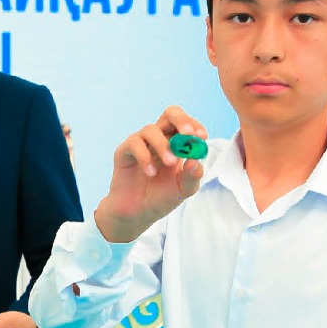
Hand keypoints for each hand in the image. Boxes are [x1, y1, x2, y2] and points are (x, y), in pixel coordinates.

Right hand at [94, 106, 207, 243]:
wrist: (138, 213)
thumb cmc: (162, 197)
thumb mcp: (184, 189)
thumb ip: (193, 175)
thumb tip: (195, 159)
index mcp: (176, 143)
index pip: (186, 124)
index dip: (194, 125)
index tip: (202, 137)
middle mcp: (159, 138)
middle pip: (169, 114)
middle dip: (181, 120)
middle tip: (188, 134)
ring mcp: (141, 143)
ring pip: (151, 130)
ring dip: (163, 145)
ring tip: (170, 163)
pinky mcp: (124, 151)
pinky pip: (134, 144)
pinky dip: (145, 157)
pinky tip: (151, 173)